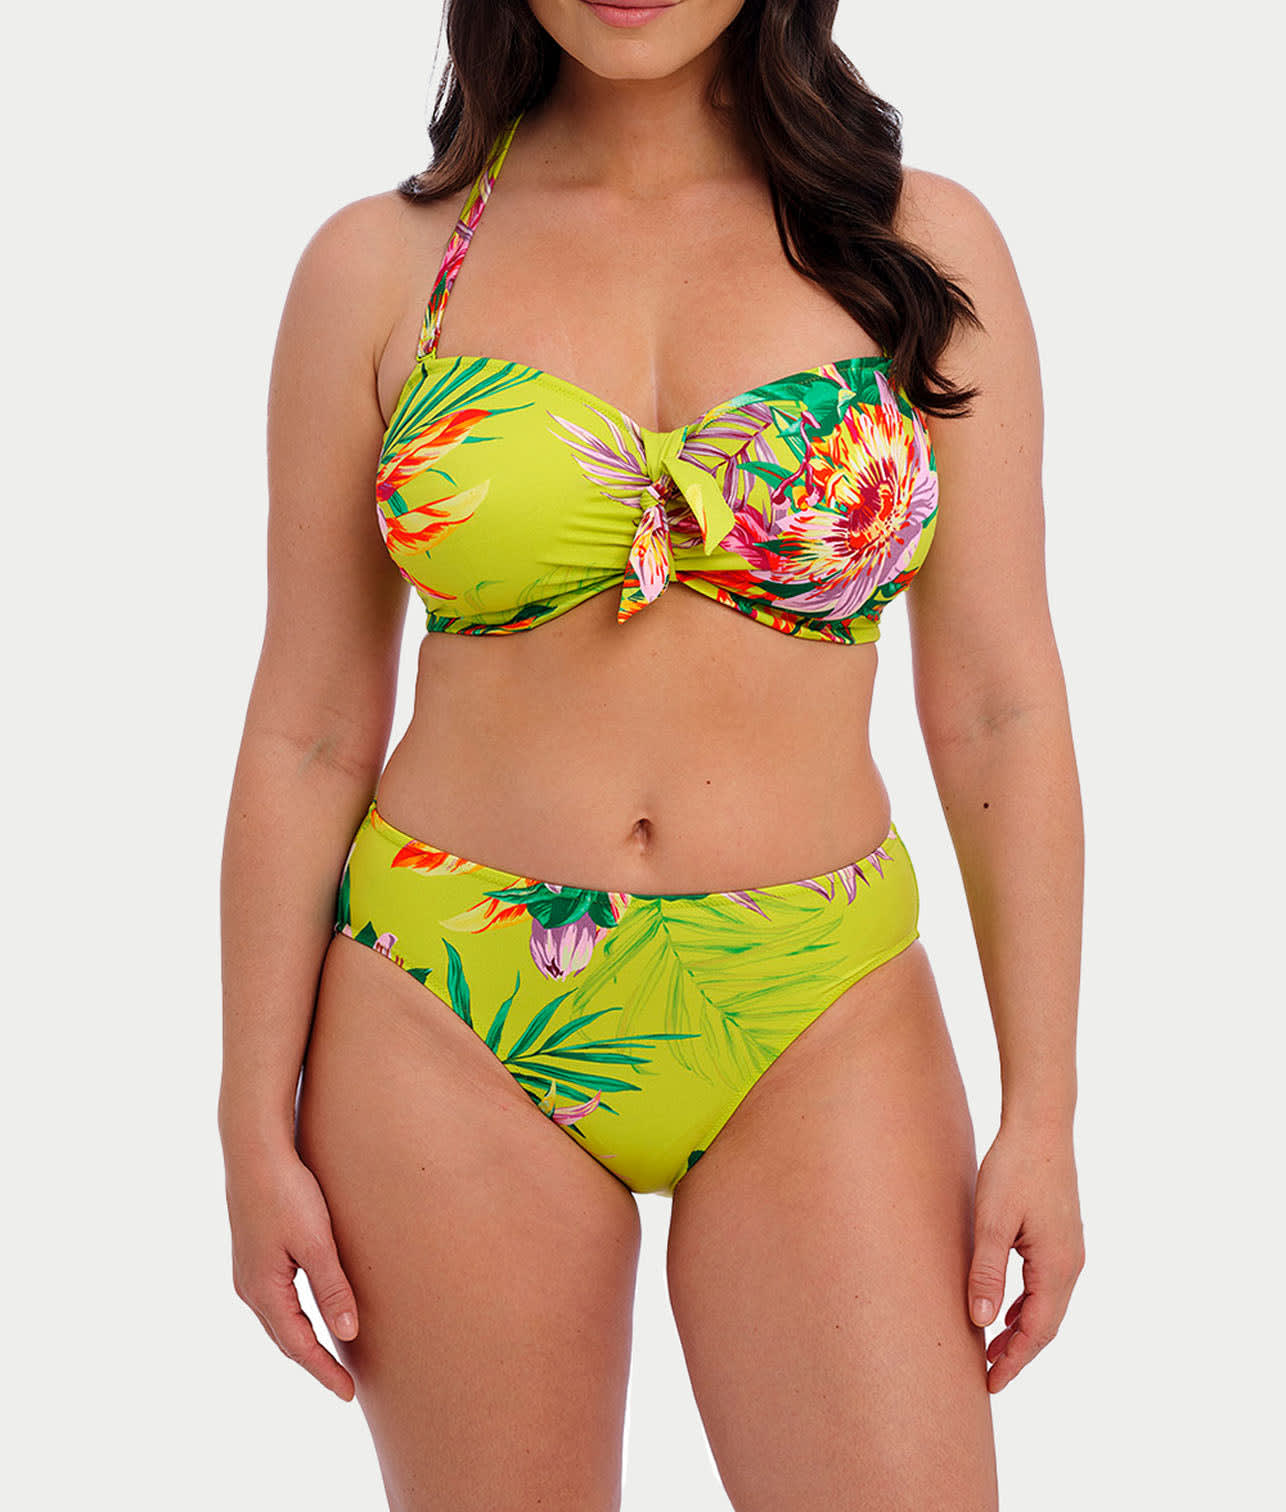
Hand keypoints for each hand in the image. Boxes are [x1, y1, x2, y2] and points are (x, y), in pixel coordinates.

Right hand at [224, 1147, 359, 1399]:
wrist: (254, 1150)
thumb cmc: (287, 1192)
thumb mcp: (316, 1242)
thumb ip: (332, 1289)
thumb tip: (346, 1336)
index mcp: (264, 1290)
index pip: (298, 1346)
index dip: (324, 1372)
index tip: (348, 1394)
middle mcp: (250, 1287)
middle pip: (285, 1338)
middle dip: (313, 1363)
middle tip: (344, 1385)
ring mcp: (248, 1271)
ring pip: (279, 1320)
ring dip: (303, 1341)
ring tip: (330, 1358)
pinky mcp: (254, 1255)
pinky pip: (276, 1300)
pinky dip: (295, 1318)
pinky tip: (311, 1314)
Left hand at [967, 1120, 1084, 1392]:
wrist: (1041, 1124)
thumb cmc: (1014, 1167)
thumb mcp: (992, 1221)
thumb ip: (987, 1272)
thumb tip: (983, 1322)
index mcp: (1057, 1267)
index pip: (1038, 1332)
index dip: (1014, 1361)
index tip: (990, 1385)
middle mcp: (1072, 1265)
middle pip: (1047, 1325)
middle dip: (1018, 1353)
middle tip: (987, 1376)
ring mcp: (1070, 1250)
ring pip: (1048, 1306)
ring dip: (1023, 1330)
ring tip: (992, 1349)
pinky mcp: (1062, 1237)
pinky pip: (1047, 1285)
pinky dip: (1028, 1305)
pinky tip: (1008, 1309)